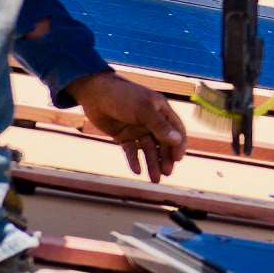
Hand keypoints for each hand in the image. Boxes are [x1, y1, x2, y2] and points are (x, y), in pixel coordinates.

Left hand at [66, 70, 187, 181]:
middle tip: (166, 173)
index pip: (176, 130)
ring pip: (149, 150)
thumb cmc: (122, 96)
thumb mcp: (143, 109)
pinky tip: (137, 171)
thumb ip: (160, 125)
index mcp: (160, 110)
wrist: (94, 93)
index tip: (177, 159)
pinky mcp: (123, 136)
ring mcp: (137, 129)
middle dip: (166, 158)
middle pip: (163, 143)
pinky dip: (135, 161)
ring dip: (152, 163)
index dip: (179, 145)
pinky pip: (132, 151)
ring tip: (154, 179)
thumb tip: (177, 140)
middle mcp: (151, 121)